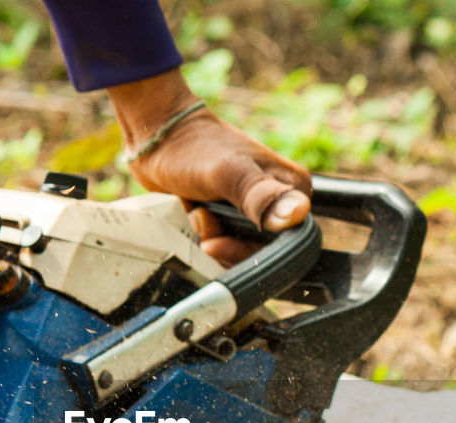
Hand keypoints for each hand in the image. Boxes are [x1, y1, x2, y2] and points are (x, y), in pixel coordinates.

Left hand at [109, 70, 311, 265]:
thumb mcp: (228, 173)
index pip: (283, 245)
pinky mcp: (231, 218)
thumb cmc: (194, 147)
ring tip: (196, 212)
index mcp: (293, 191)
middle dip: (225, 245)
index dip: (248, 252)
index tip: (215, 242)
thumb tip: (296, 215)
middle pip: (259, 252)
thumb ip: (261, 196)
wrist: (159, 137)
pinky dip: (203, 238)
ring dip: (210, 240)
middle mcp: (278, 203)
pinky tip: (193, 216)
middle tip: (201, 219)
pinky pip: (223, 246)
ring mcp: (253, 211)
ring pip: (238, 253)